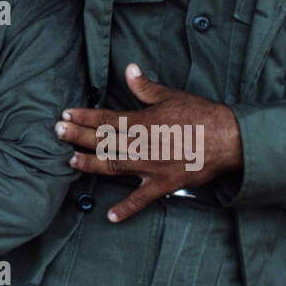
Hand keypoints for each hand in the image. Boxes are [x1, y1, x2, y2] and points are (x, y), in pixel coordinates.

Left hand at [54, 62, 243, 222]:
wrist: (228, 140)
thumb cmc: (200, 114)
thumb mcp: (171, 96)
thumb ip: (145, 87)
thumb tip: (129, 69)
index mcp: (143, 122)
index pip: (105, 119)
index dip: (84, 117)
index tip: (66, 114)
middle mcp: (142, 145)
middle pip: (103, 141)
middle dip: (78, 137)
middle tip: (57, 132)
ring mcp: (151, 167)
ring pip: (113, 166)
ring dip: (90, 165)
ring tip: (71, 162)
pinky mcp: (164, 184)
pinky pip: (141, 199)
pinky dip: (126, 208)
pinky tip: (110, 215)